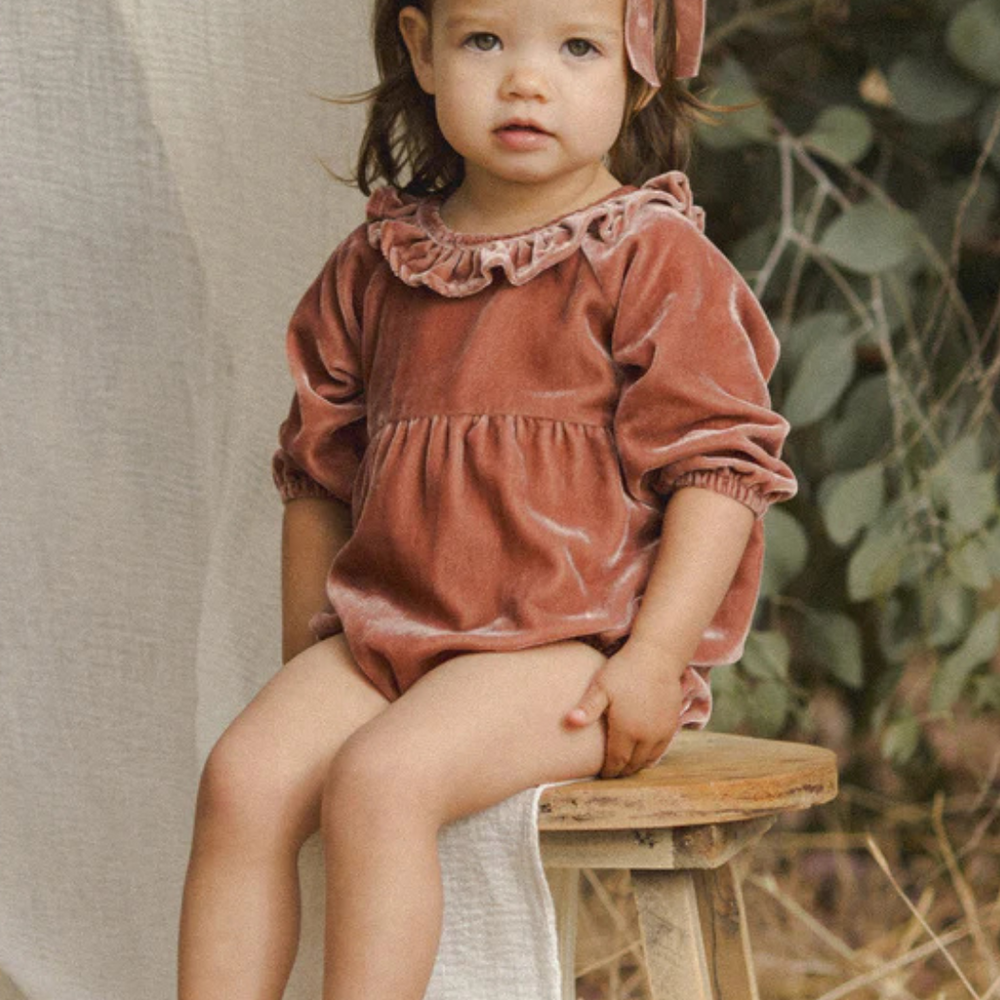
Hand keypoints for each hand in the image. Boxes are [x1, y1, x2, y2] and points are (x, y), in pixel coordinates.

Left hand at [565, 640, 685, 777]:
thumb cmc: (625, 669)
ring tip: (625, 765)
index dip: (609, 772)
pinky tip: (643, 753)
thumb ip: (587, 708)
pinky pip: (662, 749)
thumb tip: (569, 722)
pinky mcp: (673, 724)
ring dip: (637, 765)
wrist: (658, 656)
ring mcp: (662, 732)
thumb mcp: (601, 686)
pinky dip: (651, 756)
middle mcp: (646, 736)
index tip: (601, 775)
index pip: (617, 762)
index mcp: (627, 730)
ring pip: (649, 760)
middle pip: (633, 764)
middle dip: (622, 771)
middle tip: (611, 773)